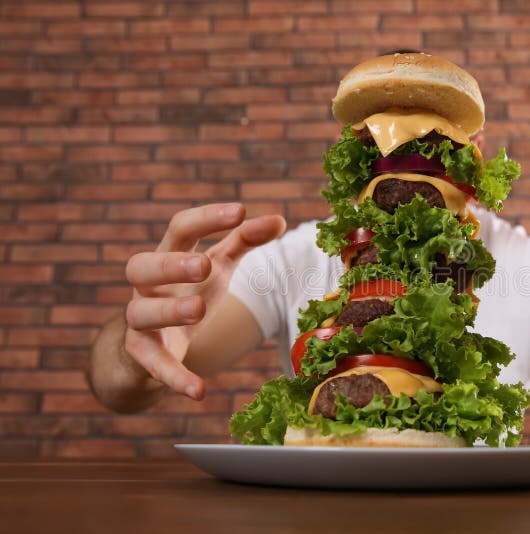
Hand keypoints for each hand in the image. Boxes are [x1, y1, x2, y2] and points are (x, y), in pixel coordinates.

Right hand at [123, 203, 285, 399]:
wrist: (146, 350)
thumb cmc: (187, 293)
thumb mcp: (217, 268)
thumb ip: (244, 241)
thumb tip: (280, 219)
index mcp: (168, 256)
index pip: (180, 228)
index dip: (207, 218)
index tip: (239, 210)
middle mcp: (147, 285)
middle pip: (143, 266)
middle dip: (172, 264)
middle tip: (203, 265)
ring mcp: (139, 321)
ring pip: (140, 312)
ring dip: (169, 311)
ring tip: (198, 310)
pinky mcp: (140, 356)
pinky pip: (153, 366)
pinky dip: (175, 378)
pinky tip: (198, 391)